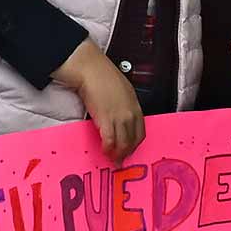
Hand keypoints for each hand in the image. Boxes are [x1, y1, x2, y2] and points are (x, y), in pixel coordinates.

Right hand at [53, 40, 144, 160]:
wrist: (91, 70)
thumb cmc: (103, 77)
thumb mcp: (122, 91)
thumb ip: (123, 105)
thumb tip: (118, 115)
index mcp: (136, 106)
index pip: (140, 131)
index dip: (135, 143)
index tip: (130, 150)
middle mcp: (131, 114)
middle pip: (133, 140)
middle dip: (127, 152)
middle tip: (121, 160)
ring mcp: (120, 117)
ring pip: (123, 143)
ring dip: (118, 154)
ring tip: (113, 160)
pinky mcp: (106, 120)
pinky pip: (110, 140)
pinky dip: (108, 149)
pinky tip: (105, 152)